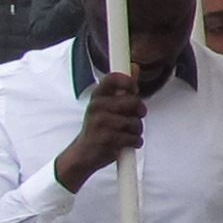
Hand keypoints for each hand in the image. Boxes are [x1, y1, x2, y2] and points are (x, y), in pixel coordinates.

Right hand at [55, 70, 148, 186]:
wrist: (83, 154)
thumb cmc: (98, 129)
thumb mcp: (106, 106)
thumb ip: (123, 88)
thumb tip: (136, 67)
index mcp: (97, 96)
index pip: (113, 78)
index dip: (129, 81)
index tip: (134, 90)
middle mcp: (97, 106)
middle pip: (133, 101)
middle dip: (139, 112)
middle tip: (134, 118)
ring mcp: (101, 122)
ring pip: (135, 122)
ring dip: (137, 130)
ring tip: (127, 133)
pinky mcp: (108, 139)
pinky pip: (134, 138)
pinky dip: (134, 142)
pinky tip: (126, 143)